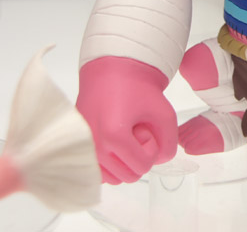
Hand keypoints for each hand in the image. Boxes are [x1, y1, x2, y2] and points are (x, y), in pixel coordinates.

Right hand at [76, 57, 177, 184]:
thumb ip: (169, 144)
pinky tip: (114, 141)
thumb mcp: (165, 114)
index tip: (145, 127)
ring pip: (113, 177)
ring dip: (124, 160)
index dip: (151, 148)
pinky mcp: (77, 145)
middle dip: (138, 155)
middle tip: (136, 130)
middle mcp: (93, 145)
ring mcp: (82, 147)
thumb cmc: (138, 88)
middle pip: (128, 176)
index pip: (143, 166)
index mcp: (113, 135)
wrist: (113, 69)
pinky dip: (110, 164)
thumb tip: (158, 162)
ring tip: (125, 134)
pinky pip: (98, 171)